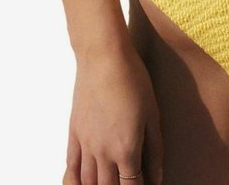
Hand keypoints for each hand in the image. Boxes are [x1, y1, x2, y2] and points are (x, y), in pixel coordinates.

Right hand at [63, 45, 163, 184]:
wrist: (103, 56)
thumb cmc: (132, 79)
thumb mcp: (152, 113)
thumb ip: (155, 149)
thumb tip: (157, 177)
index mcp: (126, 149)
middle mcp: (103, 152)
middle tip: (128, 182)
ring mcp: (85, 144)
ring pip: (88, 183)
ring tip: (108, 183)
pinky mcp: (73, 133)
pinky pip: (70, 168)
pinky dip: (76, 182)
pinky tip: (83, 184)